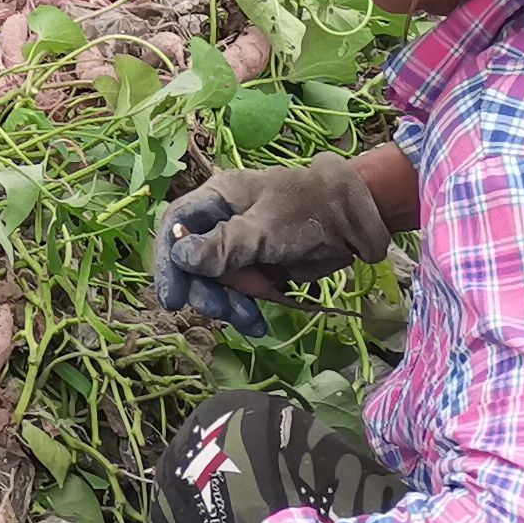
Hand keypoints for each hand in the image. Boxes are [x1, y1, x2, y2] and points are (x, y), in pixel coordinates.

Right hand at [154, 154, 393, 320]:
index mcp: (217, 199)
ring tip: (248, 318)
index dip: (168, 261)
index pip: (175, 227)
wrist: (356, 220)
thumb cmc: (308, 211)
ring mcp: (241, 246)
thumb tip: (180, 257)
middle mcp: (223, 221)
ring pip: (216, 282)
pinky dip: (245, 310)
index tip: (173, 297)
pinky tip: (257, 324)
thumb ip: (222, 245)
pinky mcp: (260, 267)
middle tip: (222, 310)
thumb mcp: (263, 228)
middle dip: (205, 290)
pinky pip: (241, 293)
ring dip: (227, 304)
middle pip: (193, 262)